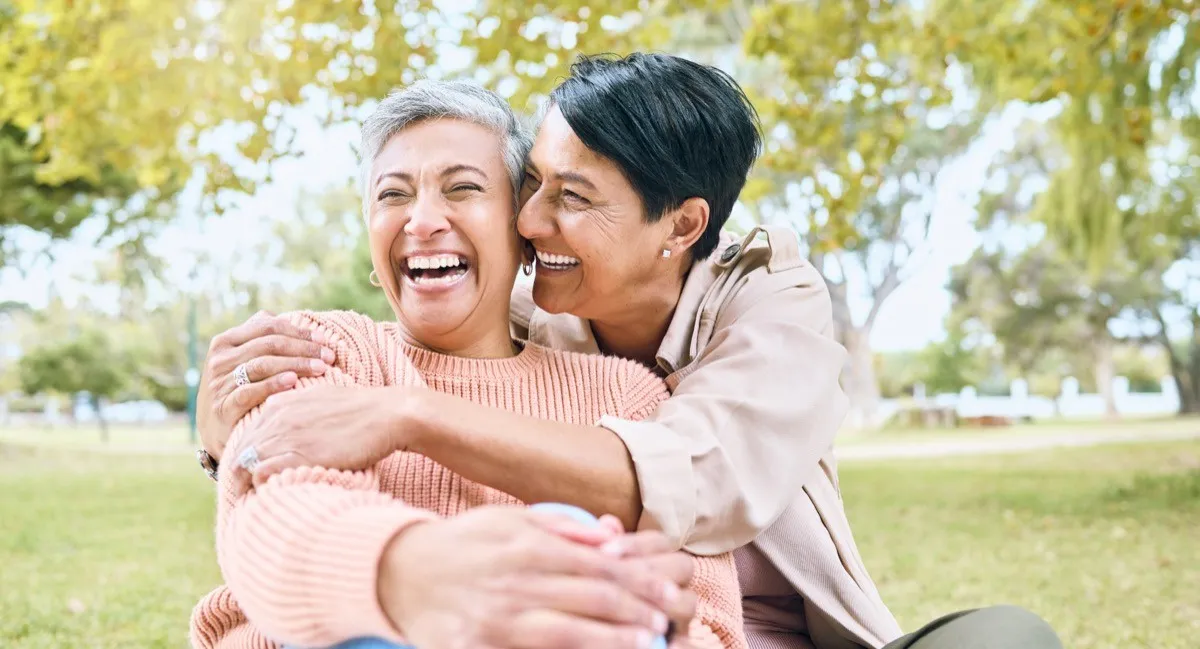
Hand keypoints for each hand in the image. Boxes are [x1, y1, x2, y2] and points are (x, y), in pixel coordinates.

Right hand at [200, 311, 336, 457]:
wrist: (216, 430)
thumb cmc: (238, 389)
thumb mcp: (242, 360)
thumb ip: (259, 338)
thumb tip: (285, 318)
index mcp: (225, 341)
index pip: (267, 327)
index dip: (298, 331)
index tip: (324, 339)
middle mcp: (219, 359)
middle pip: (268, 345)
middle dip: (304, 348)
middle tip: (329, 357)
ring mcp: (219, 383)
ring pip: (262, 365)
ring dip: (295, 364)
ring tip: (320, 368)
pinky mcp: (223, 407)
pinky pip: (250, 391)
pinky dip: (273, 384)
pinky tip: (293, 382)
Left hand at [227, 384, 406, 487]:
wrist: (387, 414)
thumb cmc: (362, 409)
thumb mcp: (321, 398)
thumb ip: (297, 409)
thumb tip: (288, 422)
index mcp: (280, 404)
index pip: (246, 435)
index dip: (248, 456)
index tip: (255, 473)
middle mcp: (277, 418)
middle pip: (241, 451)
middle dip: (241, 474)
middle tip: (252, 493)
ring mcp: (287, 436)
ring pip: (246, 464)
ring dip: (250, 483)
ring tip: (261, 498)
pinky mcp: (300, 455)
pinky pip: (262, 474)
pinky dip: (263, 486)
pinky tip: (276, 493)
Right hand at [380, 506, 695, 648]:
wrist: (395, 573)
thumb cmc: (459, 544)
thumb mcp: (505, 519)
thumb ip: (558, 526)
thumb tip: (608, 536)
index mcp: (528, 547)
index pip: (599, 565)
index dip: (639, 580)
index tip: (666, 591)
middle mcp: (517, 581)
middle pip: (593, 598)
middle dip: (638, 610)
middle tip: (668, 620)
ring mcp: (499, 618)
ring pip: (571, 632)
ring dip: (615, 639)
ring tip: (647, 643)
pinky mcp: (480, 646)